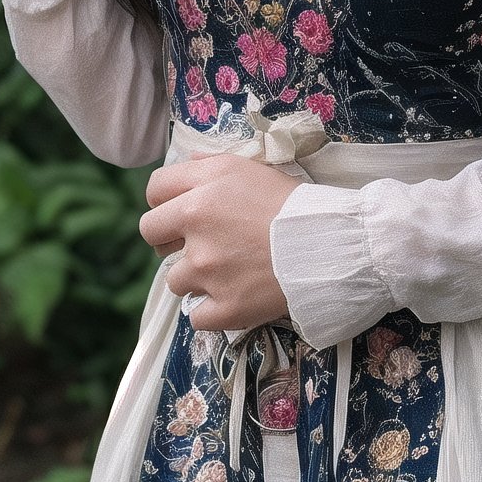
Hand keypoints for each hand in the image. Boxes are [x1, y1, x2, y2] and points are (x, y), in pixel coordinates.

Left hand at [140, 156, 297, 331]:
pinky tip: (236, 295)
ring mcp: (206, 269)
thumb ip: (210, 166)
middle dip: (169, 239)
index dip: (165, 201)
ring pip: (175, 280)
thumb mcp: (251, 167)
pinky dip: (214, 309)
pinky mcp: (223, 307)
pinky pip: (197, 315)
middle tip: (200, 243)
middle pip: (151, 234)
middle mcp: (195, 225)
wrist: (329, 243)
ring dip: (197, 277)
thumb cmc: (293, 202)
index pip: (154, 190)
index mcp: (203, 187)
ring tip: (231, 270)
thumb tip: (188, 166)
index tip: (180, 212)